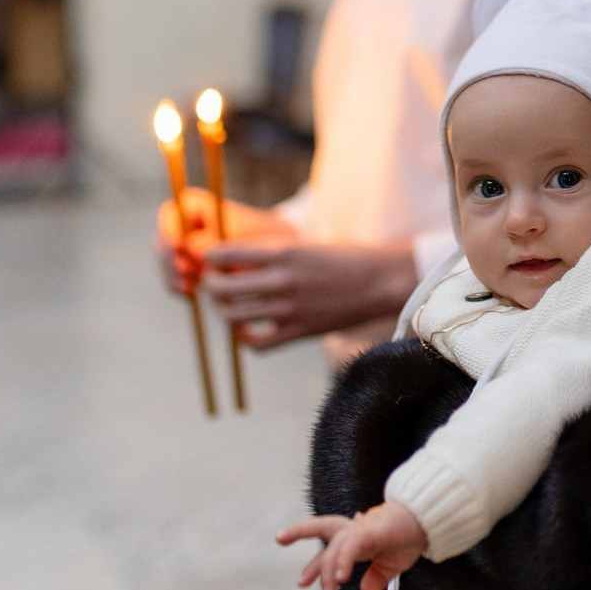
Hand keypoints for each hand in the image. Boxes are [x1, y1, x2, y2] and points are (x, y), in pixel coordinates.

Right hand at [153, 190, 293, 295]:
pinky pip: (177, 277)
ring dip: (172, 275)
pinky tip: (190, 293)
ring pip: (167, 260)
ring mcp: (190, 248)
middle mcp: (193, 227)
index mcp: (206, 209)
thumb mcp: (252, 238)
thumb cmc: (272, 240)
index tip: (178, 246)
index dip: (171, 226)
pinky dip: (180, 286)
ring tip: (188, 288)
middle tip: (185, 275)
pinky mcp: (193, 269)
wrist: (284, 259)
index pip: (176, 209)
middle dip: (168, 258)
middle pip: (164, 237)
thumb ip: (221, 239)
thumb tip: (190, 247)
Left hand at [200, 240, 417, 349]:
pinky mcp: (299, 332)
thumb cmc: (343, 258)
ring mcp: (290, 310)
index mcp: (285, 253)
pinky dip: (245, 338)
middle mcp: (284, 281)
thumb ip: (271, 255)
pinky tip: (247, 329)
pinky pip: (257, 343)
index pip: (228, 254)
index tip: (212, 259)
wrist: (379, 281)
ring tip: (227, 304)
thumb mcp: (305, 246)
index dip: (211, 257)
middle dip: (211, 285)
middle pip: (223, 289)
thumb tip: (232, 262)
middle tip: (215, 282)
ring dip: (223, 310)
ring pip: (234, 316)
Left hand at [277, 502, 427, 589]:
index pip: (331, 548)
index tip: (302, 582)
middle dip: (301, 531)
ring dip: (329, 569)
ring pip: (336, 543)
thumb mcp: (391, 564)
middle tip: (285, 551)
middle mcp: (356, 527)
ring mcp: (363, 527)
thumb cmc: (408, 537)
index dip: (316, 565)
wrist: (427, 521)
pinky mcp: (372, 530)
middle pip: (324, 525)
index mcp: (358, 535)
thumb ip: (376, 577)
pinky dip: (344, 560)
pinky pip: (352, 545)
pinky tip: (341, 578)